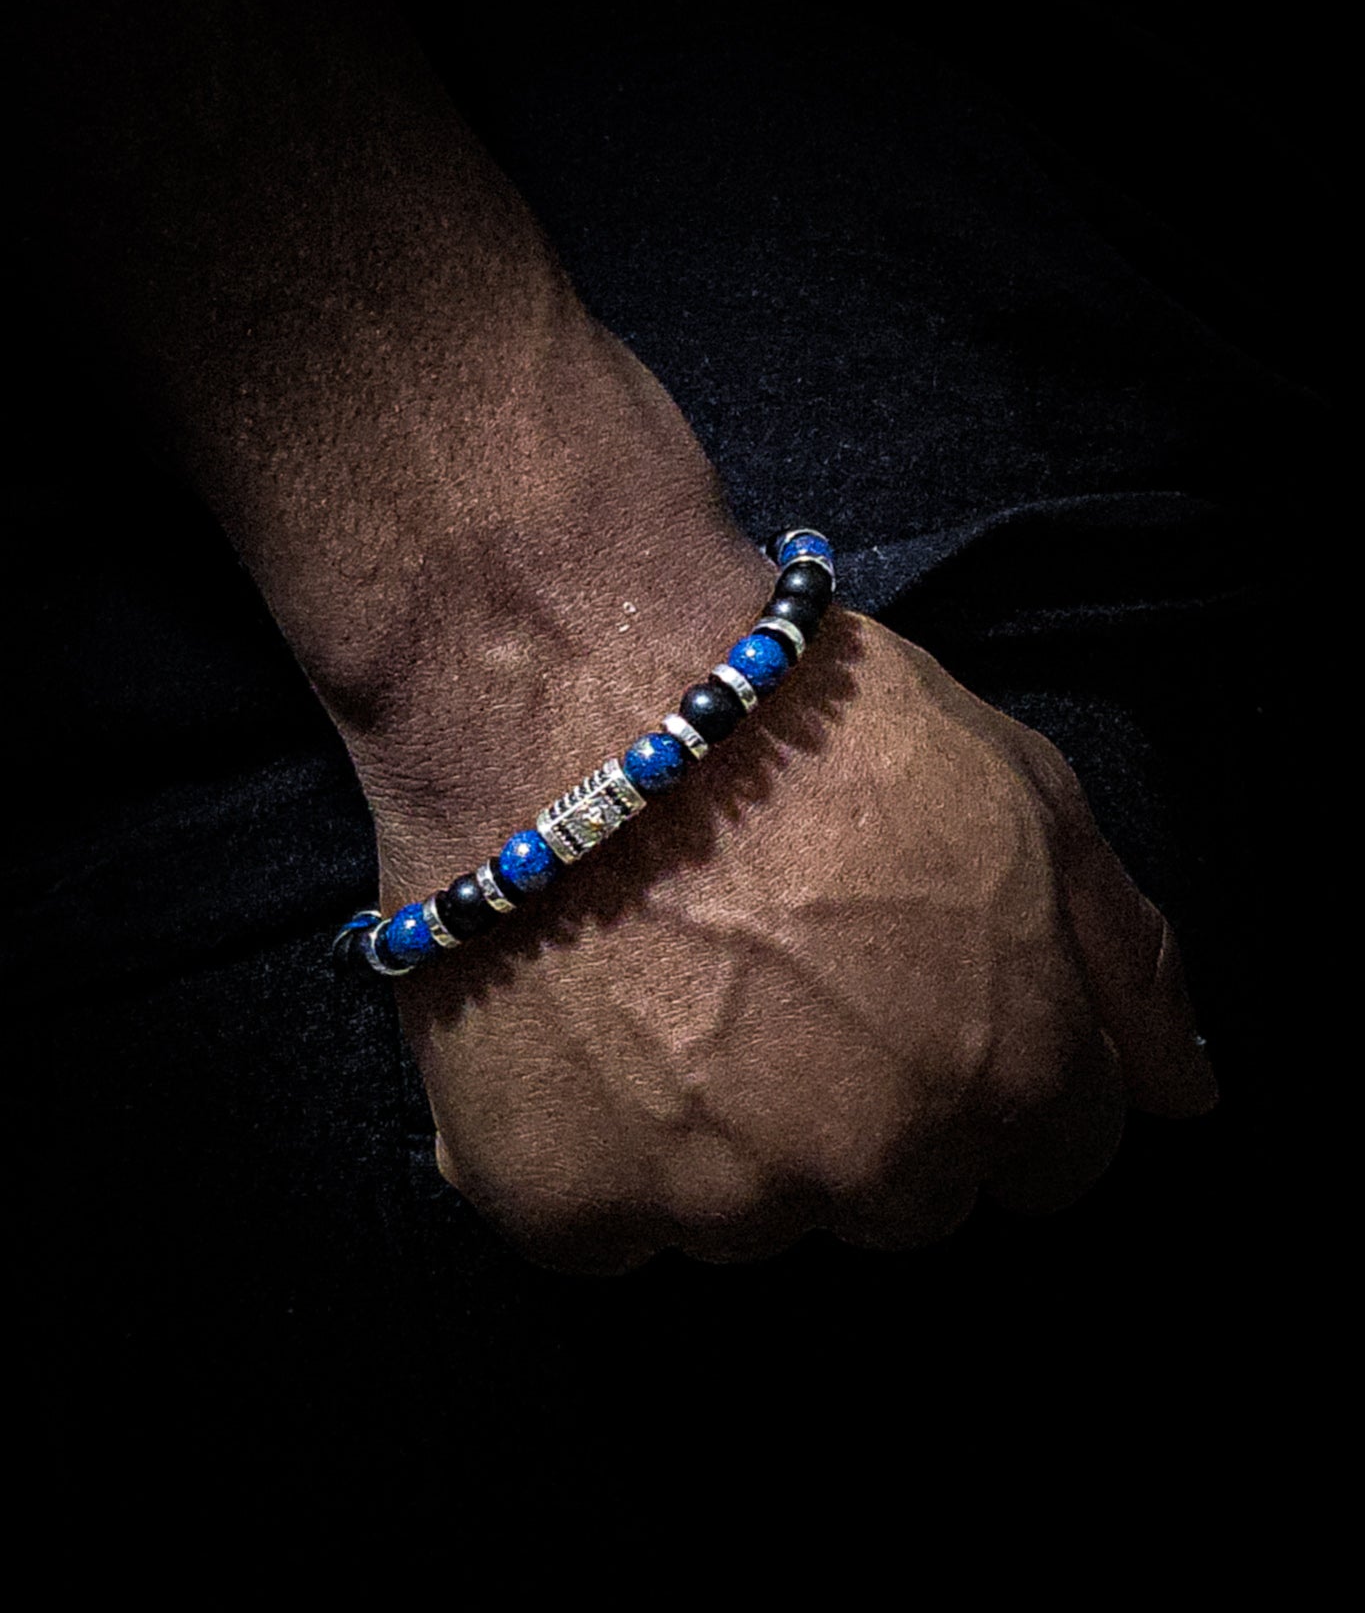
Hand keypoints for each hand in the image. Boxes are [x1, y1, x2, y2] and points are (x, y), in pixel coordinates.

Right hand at [370, 602, 1215, 1273]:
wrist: (575, 683)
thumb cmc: (810, 722)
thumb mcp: (1026, 794)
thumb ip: (1125, 962)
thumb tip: (1188, 1100)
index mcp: (1007, 1079)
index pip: (1050, 1165)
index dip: (994, 1075)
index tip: (917, 999)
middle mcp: (875, 1168)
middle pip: (905, 1199)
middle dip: (868, 1114)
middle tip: (779, 979)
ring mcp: (714, 1205)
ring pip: (754, 1217)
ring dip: (725, 1138)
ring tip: (666, 987)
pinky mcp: (566, 1207)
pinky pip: (608, 1225)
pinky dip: (595, 1155)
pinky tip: (581, 1032)